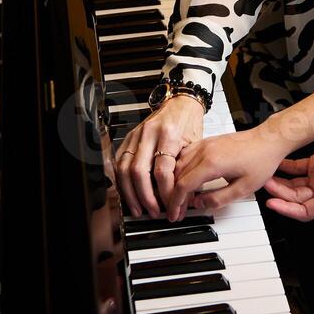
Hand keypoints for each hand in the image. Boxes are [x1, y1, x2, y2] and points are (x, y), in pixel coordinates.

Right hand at [114, 95, 202, 216]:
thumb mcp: (195, 146)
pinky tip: (128, 193)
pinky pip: (119, 162)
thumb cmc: (189, 121)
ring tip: (138, 208)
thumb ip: (186, 171)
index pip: (162, 171)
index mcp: (169, 134)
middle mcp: (149, 133)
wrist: (181, 102)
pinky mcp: (128, 137)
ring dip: (130, 193)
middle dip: (145, 197)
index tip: (171, 206)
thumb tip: (183, 199)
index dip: (165, 193)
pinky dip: (121, 181)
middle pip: (139, 172)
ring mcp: (136, 135)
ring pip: (124, 169)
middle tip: (153, 212)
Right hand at [164, 123, 290, 220]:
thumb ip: (218, 198)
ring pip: (179, 164)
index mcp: (211, 163)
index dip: (176, 203)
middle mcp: (204, 151)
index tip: (175, 214)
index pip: (183, 186)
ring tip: (181, 198)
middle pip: (178, 176)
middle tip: (177, 211)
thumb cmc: (260, 160)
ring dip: (176, 182)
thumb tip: (199, 204)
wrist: (269, 139)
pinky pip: (186, 155)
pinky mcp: (207, 141)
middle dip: (174, 195)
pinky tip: (184, 178)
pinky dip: (180, 169)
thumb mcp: (243, 188)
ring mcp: (204, 144)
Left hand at [263, 125, 313, 221]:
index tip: (272, 203)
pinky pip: (297, 168)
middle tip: (265, 182)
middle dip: (279, 193)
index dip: (287, 210)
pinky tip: (278, 161)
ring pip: (294, 184)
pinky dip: (286, 166)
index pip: (305, 211)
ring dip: (280, 181)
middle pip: (295, 198)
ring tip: (268, 172)